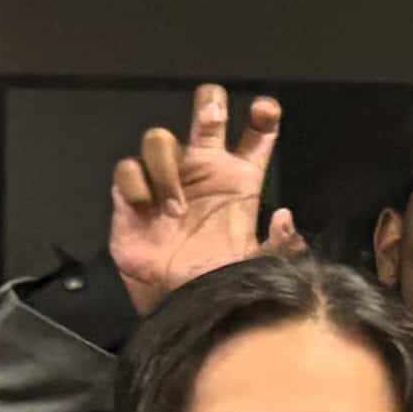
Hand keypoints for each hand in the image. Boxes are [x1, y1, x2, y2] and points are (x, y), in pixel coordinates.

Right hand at [110, 81, 297, 307]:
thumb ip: (281, 244)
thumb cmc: (222, 281)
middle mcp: (202, 171)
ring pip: (160, 139)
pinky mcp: (131, 198)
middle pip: (205, 116)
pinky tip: (148, 209)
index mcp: (238, 180)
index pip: (256, 136)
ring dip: (168, 167)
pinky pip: (128, 169)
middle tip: (212, 118)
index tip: (265, 110)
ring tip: (176, 208)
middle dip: (209, 105)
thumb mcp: (261, 265)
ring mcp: (166, 180)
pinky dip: (138, 184)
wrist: (183, 306)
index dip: (262, 117)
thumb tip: (284, 217)